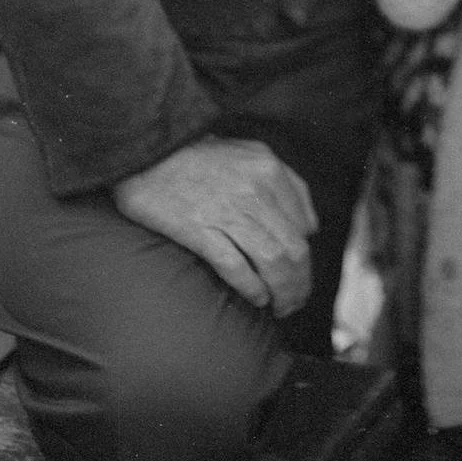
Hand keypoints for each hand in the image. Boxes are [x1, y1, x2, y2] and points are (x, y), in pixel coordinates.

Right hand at [112, 137, 317, 317]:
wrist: (150, 153)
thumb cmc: (201, 156)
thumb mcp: (253, 154)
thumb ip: (288, 184)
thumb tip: (311, 227)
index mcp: (270, 170)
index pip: (303, 227)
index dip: (305, 258)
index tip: (300, 275)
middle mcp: (255, 190)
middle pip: (293, 249)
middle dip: (300, 283)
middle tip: (296, 302)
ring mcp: (228, 211)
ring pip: (272, 261)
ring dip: (282, 292)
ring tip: (280, 307)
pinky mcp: (200, 230)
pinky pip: (236, 267)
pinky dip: (251, 288)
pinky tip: (256, 299)